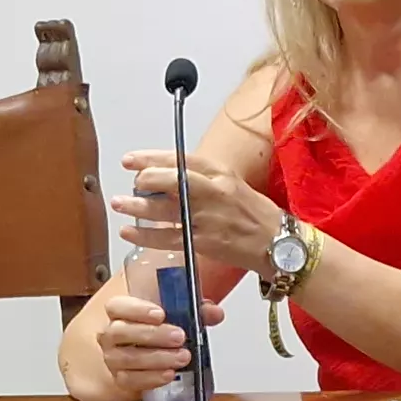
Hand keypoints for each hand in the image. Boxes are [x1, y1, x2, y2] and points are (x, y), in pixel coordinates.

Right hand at [84, 288, 226, 398]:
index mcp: (120, 311)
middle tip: (179, 337)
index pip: (118, 306)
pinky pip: (131, 380)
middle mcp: (112, 334)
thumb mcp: (179, 314)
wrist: (148, 355)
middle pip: (121, 332)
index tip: (160, 314)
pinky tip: (169, 374)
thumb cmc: (160, 328)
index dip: (137, 309)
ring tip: (182, 357)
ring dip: (157, 358)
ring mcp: (113, 358)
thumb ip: (196, 310)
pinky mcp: (121, 378)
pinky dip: (152, 378)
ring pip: (127, 358)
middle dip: (153, 334)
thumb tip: (214, 313)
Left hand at [113, 150, 287, 275]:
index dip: (152, 157)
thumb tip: (166, 177)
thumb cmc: (256, 215)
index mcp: (221, 174)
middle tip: (131, 182)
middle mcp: (214, 192)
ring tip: (120, 203)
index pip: (181, 159)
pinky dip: (146, 235)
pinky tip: (130, 232)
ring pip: (166, 208)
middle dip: (146, 178)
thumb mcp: (232, 185)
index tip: (131, 159)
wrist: (280, 243)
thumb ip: (202, 180)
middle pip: (172, 179)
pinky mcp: (205, 242)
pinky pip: (169, 237)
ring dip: (138, 206)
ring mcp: (209, 218)